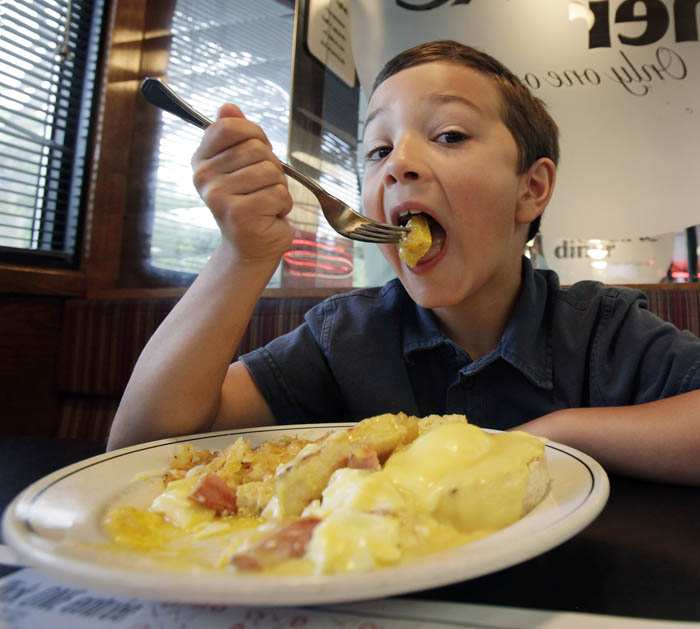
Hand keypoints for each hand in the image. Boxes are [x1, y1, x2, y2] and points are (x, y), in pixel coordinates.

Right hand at [192, 104, 293, 265]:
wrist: (251, 246)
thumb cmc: (250, 202)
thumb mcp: (242, 165)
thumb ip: (235, 135)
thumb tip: (228, 107)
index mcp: (202, 160)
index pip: (229, 126)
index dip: (254, 134)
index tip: (258, 151)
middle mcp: (204, 177)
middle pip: (255, 148)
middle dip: (272, 166)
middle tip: (263, 186)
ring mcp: (219, 196)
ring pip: (270, 171)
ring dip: (279, 187)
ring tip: (267, 202)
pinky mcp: (239, 214)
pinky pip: (278, 193)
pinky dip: (283, 204)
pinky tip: (271, 215)